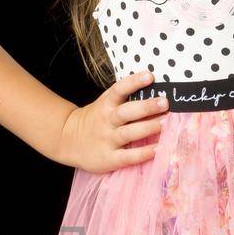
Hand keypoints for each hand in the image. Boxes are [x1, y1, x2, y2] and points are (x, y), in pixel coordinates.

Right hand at [55, 71, 169, 172]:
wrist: (68, 140)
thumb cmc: (95, 120)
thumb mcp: (104, 104)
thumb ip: (123, 97)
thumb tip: (151, 86)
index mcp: (106, 105)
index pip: (119, 90)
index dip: (133, 82)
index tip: (149, 76)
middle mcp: (106, 121)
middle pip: (126, 112)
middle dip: (146, 107)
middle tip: (165, 103)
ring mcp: (107, 140)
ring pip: (128, 133)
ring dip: (147, 128)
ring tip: (164, 124)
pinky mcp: (109, 158)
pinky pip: (127, 156)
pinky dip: (141, 153)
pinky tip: (156, 150)